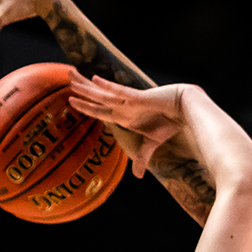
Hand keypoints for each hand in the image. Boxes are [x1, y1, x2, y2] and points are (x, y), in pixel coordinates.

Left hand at [67, 74, 187, 176]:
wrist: (185, 110)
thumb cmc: (168, 122)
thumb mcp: (152, 143)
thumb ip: (143, 158)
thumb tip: (138, 177)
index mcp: (123, 116)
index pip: (99, 111)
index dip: (85, 106)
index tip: (70, 99)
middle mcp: (123, 107)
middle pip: (96, 97)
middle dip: (81, 86)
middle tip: (67, 75)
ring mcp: (129, 101)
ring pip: (103, 94)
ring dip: (87, 86)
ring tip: (71, 75)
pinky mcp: (139, 98)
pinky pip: (120, 92)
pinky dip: (108, 87)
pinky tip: (96, 80)